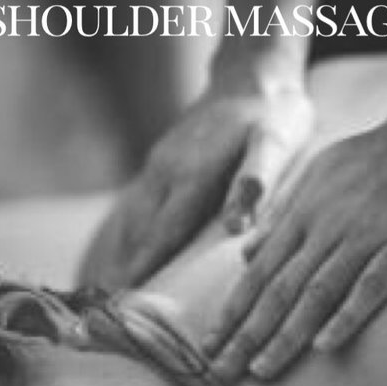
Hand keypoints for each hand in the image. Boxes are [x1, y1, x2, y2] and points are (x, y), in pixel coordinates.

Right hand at [78, 65, 313, 289]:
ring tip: (111, 293)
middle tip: (110, 314)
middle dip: (124, 271)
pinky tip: (128, 254)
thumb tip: (235, 230)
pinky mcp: (161, 161)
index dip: (144, 270)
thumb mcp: (276, 143)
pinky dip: (129, 233)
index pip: (162, 235)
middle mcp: (166, 172)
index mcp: (192, 175)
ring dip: (121, 254)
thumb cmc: (273, 113)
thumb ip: (256, 182)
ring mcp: (159, 164)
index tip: (125, 304)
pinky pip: (138, 204)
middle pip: (139, 232)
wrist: (255, 71)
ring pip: (133, 218)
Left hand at [203, 119, 386, 378]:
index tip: (208, 346)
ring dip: (285, 335)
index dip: (232, 311)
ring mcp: (366, 234)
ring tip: (261, 371)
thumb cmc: (380, 152)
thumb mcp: (319, 172)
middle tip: (219, 372)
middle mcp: (327, 225)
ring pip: (316, 292)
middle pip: (278, 289)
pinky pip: (372, 284)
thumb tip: (246, 253)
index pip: (258, 272)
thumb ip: (283, 214)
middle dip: (245, 334)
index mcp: (305, 212)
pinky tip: (325, 347)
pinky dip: (347, 316)